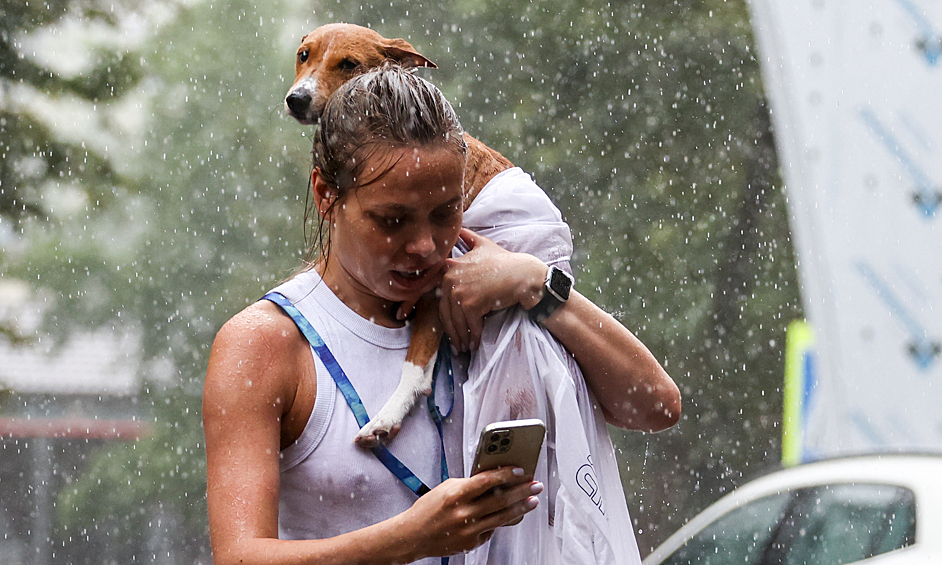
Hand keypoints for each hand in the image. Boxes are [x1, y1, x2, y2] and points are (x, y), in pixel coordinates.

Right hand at [397, 467, 542, 558]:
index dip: (506, 475)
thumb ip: (469, 484)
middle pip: (500, 500)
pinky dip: (502, 521)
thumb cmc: (428, 509)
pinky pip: (492, 530)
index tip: (520, 470)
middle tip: (535, 485)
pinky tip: (511, 515)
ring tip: (532, 501)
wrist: (413, 535)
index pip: (487, 481)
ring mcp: (469, 530)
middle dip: (522, 491)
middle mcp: (464, 513)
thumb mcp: (446, 488)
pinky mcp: (471, 543)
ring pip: (502, 517)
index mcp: (456, 495)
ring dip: (521, 508)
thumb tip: (493, 479)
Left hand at [440, 228, 545, 351]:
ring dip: (462, 337)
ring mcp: (459, 291)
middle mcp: (450, 278)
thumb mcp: (483, 244)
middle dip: (452, 330)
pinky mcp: (470, 304)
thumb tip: (460, 228)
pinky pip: (470, 325)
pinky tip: (475, 344)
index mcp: (449, 267)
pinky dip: (473, 336)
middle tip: (456, 343)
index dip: (430, 309)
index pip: (435, 294)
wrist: (523, 275)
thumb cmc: (504, 262)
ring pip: (456, 321)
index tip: (426, 321)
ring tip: (465, 347)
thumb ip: (468, 238)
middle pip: (445, 312)